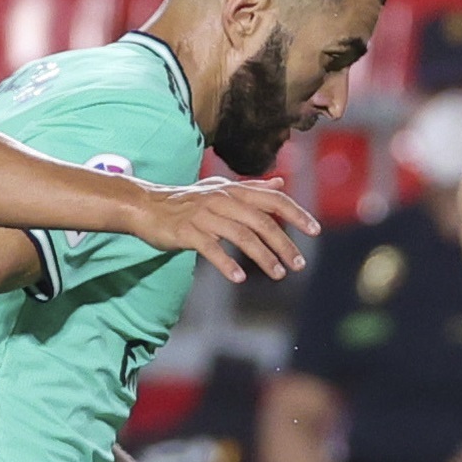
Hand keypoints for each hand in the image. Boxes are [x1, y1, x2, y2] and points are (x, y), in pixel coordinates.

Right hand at [127, 176, 317, 284]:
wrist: (146, 205)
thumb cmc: (187, 201)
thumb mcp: (222, 189)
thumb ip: (253, 188)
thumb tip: (281, 182)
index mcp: (234, 190)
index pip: (272, 199)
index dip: (296, 213)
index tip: (315, 231)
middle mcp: (222, 199)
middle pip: (261, 221)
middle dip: (283, 244)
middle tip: (298, 265)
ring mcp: (204, 215)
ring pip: (241, 235)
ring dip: (263, 257)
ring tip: (278, 275)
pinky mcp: (187, 231)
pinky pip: (211, 248)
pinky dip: (226, 263)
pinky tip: (240, 278)